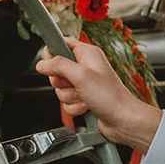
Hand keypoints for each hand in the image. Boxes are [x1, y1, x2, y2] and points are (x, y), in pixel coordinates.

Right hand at [36, 40, 160, 151]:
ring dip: (70, 97)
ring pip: (61, 89)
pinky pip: (67, 101)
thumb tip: (42, 63)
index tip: (52, 65)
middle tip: (75, 84)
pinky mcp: (83, 97)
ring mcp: (84, 83)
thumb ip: (58, 66)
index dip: (53, 54)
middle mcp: (86, 66)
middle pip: (57, 70)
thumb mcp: (81, 75)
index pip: (62, 44)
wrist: (122, 119)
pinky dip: (74, 106)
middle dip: (62, 82)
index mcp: (87, 53)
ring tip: (85, 97)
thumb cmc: (110, 96)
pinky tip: (87, 105)